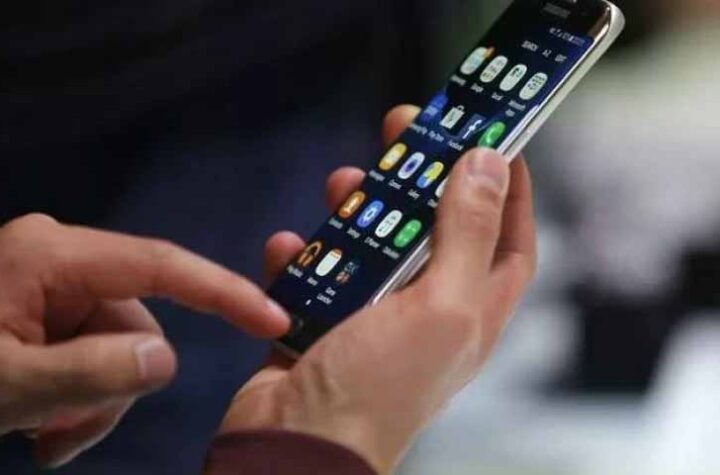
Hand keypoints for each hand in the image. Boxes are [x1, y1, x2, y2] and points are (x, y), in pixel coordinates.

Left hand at [0, 214, 296, 466]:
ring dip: (92, 404)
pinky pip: (88, 352)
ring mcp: (47, 283)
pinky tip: (36, 426)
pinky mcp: (37, 308)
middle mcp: (57, 257)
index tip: (273, 321)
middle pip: (134, 323)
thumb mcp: (3, 387)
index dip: (223, 293)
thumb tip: (165, 360)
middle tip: (65, 441)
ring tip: (42, 442)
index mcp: (50, 255)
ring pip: (114, 347)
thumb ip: (89, 373)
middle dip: (114, 388)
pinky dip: (75, 397)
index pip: (161, 266)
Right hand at [215, 105, 536, 473]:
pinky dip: (304, 256)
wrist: (294, 447)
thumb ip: (466, 233)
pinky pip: (317, 273)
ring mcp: (374, 315)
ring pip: (374, 243)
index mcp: (470, 311)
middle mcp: (428, 311)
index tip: (496, 140)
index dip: (510, 191)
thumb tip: (491, 165)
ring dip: (358, 211)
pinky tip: (288, 246)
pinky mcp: (323, 320)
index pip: (508, 241)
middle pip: (436, 228)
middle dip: (424, 179)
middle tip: (406, 129)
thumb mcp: (439, 305)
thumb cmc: (377, 389)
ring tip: (343, 182)